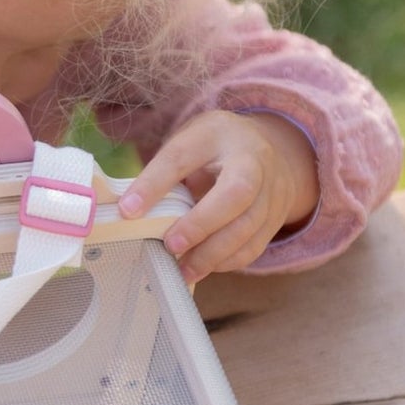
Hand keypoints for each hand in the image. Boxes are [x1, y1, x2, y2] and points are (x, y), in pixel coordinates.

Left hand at [117, 109, 319, 282]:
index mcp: (218, 134)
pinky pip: (255, 245)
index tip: (128, 210)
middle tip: (170, 246)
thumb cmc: (213, 150)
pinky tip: (204, 267)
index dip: (154, 183)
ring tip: (182, 269)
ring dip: (213, 253)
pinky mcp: (276, 217)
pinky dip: (228, 261)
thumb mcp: (188, 145)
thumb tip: (131, 211)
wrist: (265, 151)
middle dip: (201, 224)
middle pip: (236, 193)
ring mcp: (272, 189)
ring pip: (249, 225)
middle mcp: (253, 159)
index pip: (182, 156)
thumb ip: (164, 172)